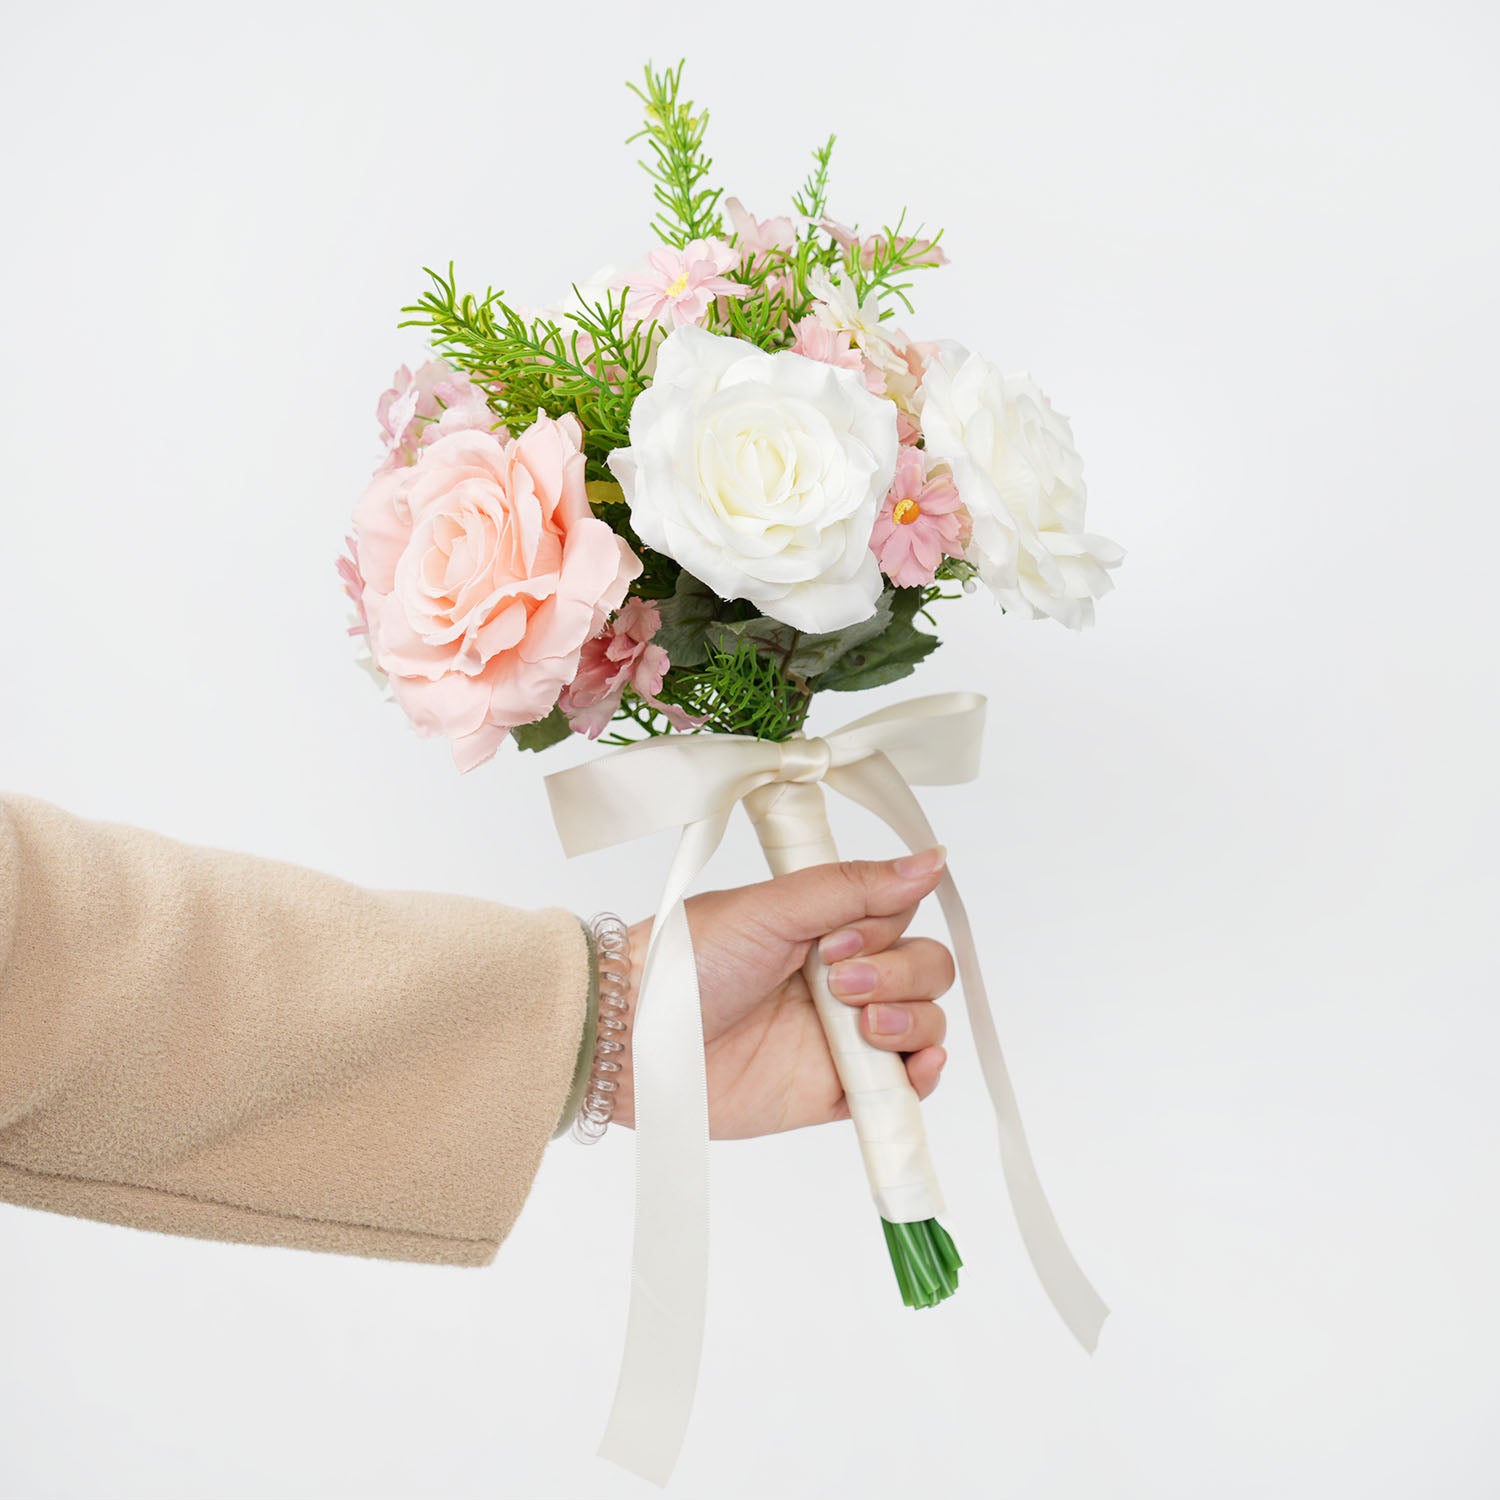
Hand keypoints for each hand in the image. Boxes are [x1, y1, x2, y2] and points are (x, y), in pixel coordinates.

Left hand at [614, 848, 954, 1138]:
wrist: (637, 1039)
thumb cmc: (689, 963)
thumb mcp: (773, 908)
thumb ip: (853, 886)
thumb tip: (934, 860)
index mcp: (826, 928)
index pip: (903, 917)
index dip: (887, 926)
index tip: (837, 938)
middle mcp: (843, 979)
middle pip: (926, 968)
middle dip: (899, 972)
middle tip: (836, 982)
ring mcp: (842, 1038)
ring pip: (925, 1021)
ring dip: (913, 1018)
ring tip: (862, 1027)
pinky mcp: (836, 1093)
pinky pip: (905, 1087)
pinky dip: (924, 1073)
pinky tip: (912, 1063)